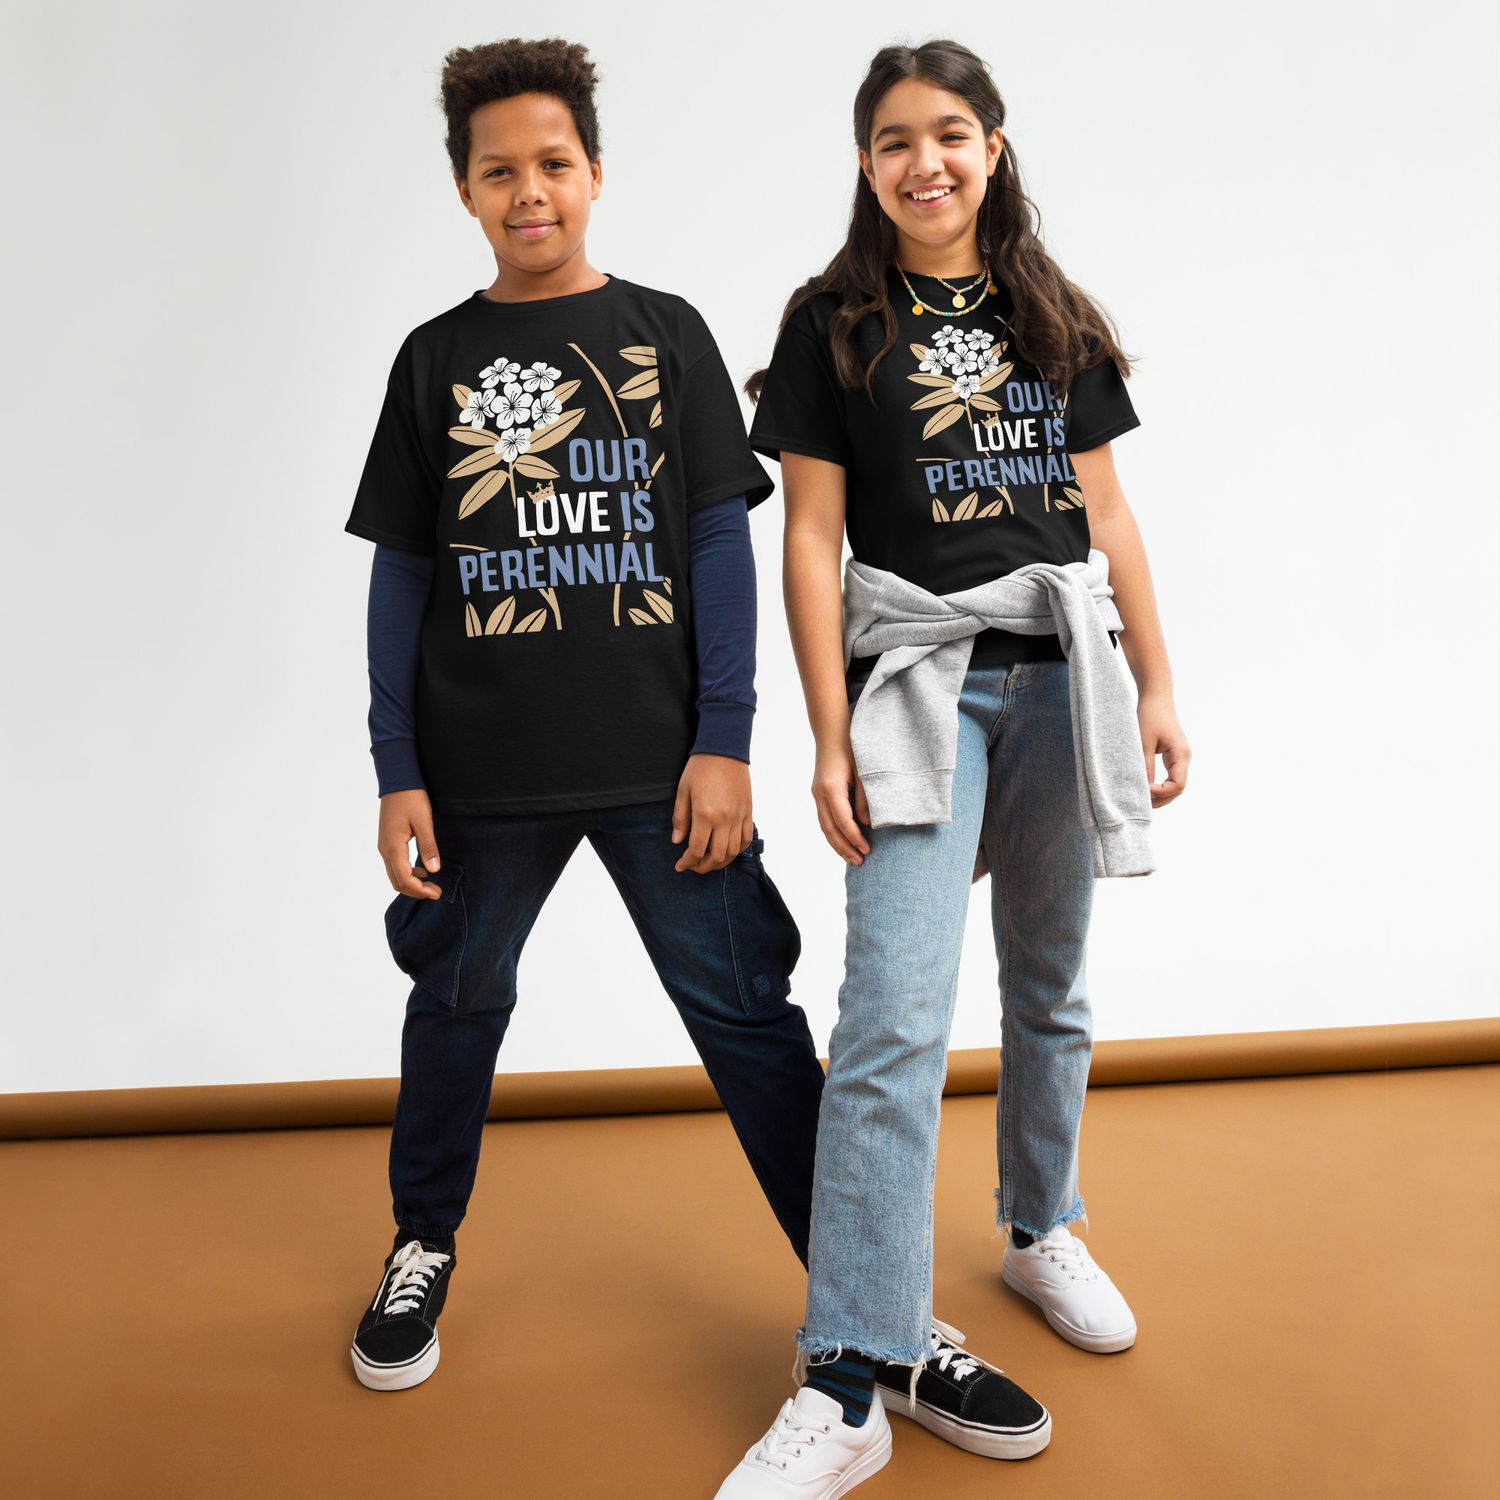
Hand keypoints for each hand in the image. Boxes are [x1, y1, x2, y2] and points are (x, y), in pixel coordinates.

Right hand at [378, 789, 442, 897]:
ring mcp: (384, 845)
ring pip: (394, 874)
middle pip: (397, 881)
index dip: (420, 891)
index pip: (404, 879)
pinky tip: (422, 870)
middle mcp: (385, 849)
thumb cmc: (411, 798)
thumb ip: (428, 846)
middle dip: (416, 891)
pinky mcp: (387, 841)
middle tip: (436, 892)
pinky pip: (394, 864)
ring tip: (431, 884)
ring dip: (411, 883)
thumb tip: (433, 870)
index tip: (437, 893)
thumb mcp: (424, 821)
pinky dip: (407, 873)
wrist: (397, 780)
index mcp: (393, 846)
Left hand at [671, 754, 752, 872]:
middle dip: (703, 867)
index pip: (696, 849)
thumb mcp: (683, 791)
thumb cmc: (700, 767)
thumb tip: (677, 841)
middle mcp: (725, 819)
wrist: (724, 749)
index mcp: (705, 814)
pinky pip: (746, 839)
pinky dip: (737, 850)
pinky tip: (727, 850)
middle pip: (716, 856)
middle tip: (693, 866)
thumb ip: (680, 818)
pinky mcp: (748, 812)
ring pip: (733, 851)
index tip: (680, 866)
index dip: (687, 862)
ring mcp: (739, 816)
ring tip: (709, 861)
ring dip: (720, 862)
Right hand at [812, 737, 871, 864]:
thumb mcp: (864, 772)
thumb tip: (866, 823)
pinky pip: (824, 819)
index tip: (867, 850)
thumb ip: (865, 798)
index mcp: (831, 788)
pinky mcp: (818, 794)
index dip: (855, 838)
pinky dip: (833, 834)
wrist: (832, 732)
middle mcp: (819, 793)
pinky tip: (843, 842)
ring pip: (824, 827)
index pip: (843, 821)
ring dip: (837, 845)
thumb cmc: (851, 748)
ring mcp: (816, 794)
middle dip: (844, 848)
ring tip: (852, 859)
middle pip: (830, 829)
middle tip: (860, 862)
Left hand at [1139, 693, 1190, 807]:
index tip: (1143, 791)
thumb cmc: (1150, 716)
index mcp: (1181, 755)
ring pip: (1175, 784)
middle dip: (1162, 799)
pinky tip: (1147, 788)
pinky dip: (1161, 785)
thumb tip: (1144, 789)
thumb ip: (1145, 766)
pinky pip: (1171, 776)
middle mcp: (1184, 758)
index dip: (1161, 793)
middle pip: (1178, 788)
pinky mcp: (1173, 755)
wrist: (1156, 698)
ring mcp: (1180, 757)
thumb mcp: (1144, 743)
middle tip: (1141, 803)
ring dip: (1161, 794)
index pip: (1177, 785)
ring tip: (1143, 799)